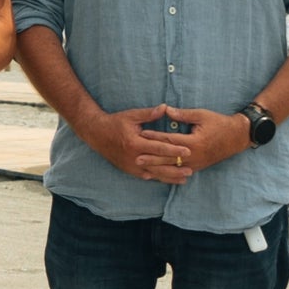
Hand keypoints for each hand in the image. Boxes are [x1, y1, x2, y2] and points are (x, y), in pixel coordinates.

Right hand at [78, 104, 192, 184]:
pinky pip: (146, 176)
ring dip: (170, 177)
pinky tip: (169, 180)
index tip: (187, 151)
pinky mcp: (129, 170)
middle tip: (191, 169)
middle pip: (159, 164)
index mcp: (135, 143)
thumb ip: (149, 114)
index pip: (159, 148)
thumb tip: (165, 108)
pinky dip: (158, 178)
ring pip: (154, 174)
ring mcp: (131, 166)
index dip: (174, 150)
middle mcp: (134, 157)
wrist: (97, 134)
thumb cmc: (116, 122)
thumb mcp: (132, 116)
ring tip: (184, 179)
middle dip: (175, 167)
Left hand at [138, 106, 250, 175]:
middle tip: (135, 157)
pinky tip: (158, 175)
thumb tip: (165, 110)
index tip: (142, 134)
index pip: (169, 140)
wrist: (236, 137)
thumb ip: (182, 114)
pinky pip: (179, 172)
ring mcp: (196, 164)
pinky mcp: (197, 168)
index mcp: (193, 142)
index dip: (155, 137)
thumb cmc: (219, 123)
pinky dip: (168, 174)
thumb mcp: (201, 115)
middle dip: (151, 157)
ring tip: (143, 168)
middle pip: (168, 158)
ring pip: (173, 168)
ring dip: (157, 168)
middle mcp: (193, 156)